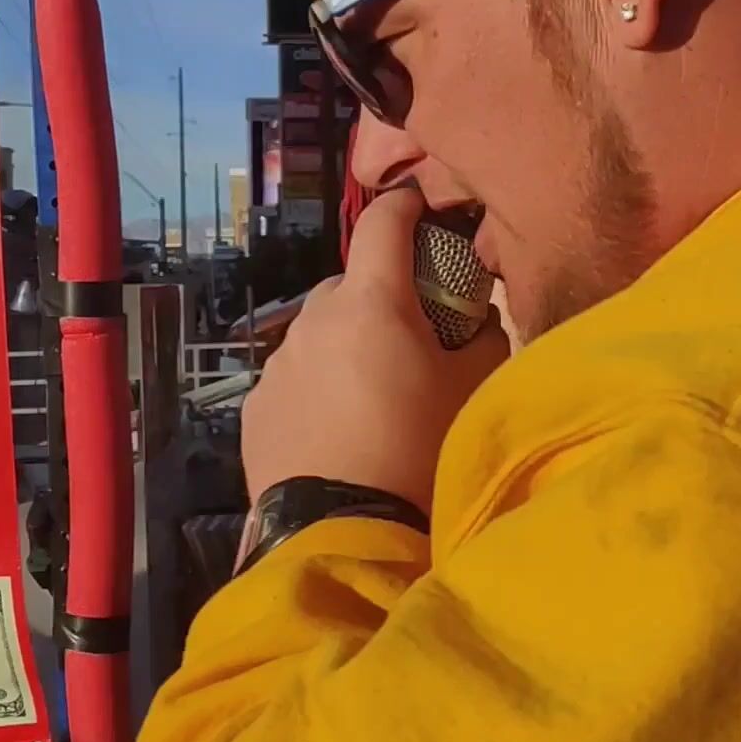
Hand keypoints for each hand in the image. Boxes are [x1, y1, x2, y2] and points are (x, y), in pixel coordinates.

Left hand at [241, 189, 509, 513]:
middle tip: (410, 339)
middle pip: (351, 286)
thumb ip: (484, 341)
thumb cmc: (420, 453)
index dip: (407, 206)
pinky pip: (294, 380)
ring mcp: (278, 365)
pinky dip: (317, 389)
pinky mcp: (256, 409)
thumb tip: (479, 322)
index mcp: (371, 302)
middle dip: (379, 298)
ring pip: (319, 335)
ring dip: (345, 348)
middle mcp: (315, 321)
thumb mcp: (474, 393)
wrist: (346, 535)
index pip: (384, 223)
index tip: (422, 206)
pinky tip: (339, 432)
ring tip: (373, 398)